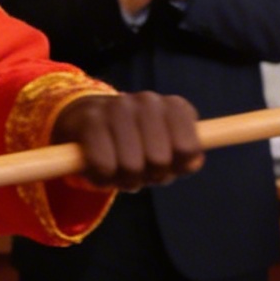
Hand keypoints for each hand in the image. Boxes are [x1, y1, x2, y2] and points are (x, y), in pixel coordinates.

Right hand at [54, 93, 204, 190]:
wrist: (87, 121)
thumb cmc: (135, 144)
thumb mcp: (165, 151)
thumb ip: (185, 160)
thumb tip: (192, 163)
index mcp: (174, 107)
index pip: (187, 149)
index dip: (176, 166)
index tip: (165, 164)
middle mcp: (149, 101)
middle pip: (159, 160)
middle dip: (148, 175)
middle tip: (137, 168)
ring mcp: (118, 107)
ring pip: (131, 166)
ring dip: (124, 179)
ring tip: (118, 167)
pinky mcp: (91, 120)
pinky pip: (104, 166)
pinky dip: (102, 178)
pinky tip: (99, 167)